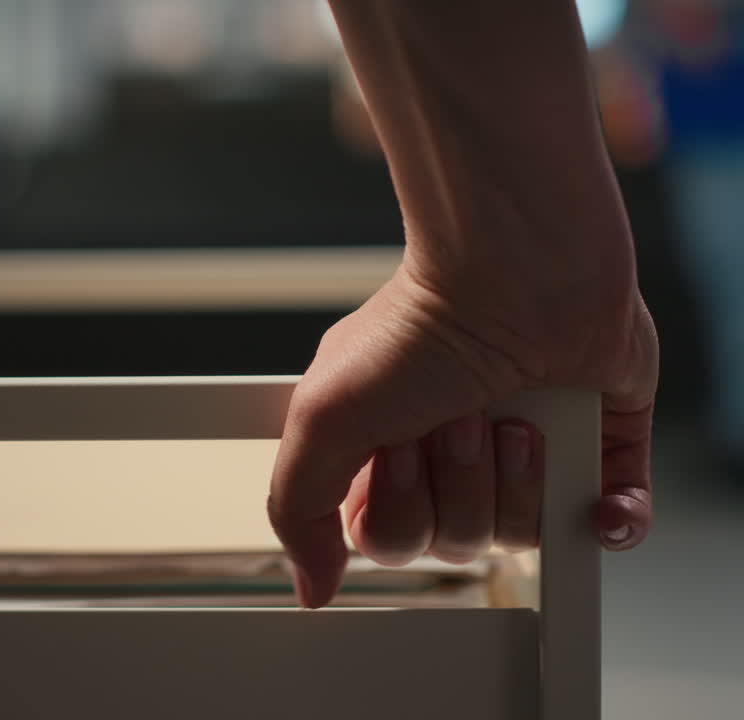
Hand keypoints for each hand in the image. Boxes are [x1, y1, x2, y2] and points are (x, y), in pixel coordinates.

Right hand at [268, 252, 657, 607]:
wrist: (516, 273)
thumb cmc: (417, 329)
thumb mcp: (322, 418)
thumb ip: (297, 508)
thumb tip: (312, 583)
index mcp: (385, 454)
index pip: (389, 540)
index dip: (397, 508)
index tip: (396, 446)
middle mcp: (452, 459)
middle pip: (454, 542)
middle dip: (457, 483)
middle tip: (455, 419)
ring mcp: (524, 454)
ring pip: (522, 533)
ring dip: (517, 478)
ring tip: (512, 415)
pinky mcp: (595, 447)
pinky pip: (611, 522)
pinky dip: (611, 518)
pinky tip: (593, 497)